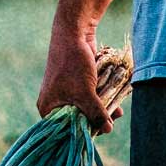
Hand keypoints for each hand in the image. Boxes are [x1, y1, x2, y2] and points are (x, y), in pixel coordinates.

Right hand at [36, 14, 119, 130]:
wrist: (75, 32)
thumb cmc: (72, 63)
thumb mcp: (85, 92)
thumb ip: (96, 112)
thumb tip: (107, 130)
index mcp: (48, 107)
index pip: (64, 129)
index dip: (82, 132)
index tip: (99, 134)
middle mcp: (55, 102)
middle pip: (77, 119)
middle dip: (96, 120)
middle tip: (111, 122)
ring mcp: (67, 92)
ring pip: (87, 108)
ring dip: (102, 110)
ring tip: (117, 111)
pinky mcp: (78, 84)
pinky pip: (91, 97)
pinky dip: (102, 99)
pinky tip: (115, 101)